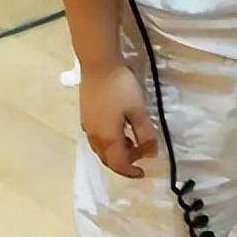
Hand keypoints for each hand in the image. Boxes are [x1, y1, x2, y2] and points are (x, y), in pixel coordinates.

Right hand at [79, 62, 157, 177]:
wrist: (98, 64)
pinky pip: (97, 137)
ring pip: (101, 148)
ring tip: (131, 140)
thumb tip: (151, 153)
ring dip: (116, 151)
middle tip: (140, 154)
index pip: (118, 164)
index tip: (143, 172)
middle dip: (124, 161)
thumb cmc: (120, 87)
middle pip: (108, 159)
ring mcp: (87, 125)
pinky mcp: (85, 114)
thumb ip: (145, 134)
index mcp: (107, 138)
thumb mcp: (138, 110)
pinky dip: (108, 141)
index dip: (130, 171)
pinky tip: (118, 128)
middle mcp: (94, 136)